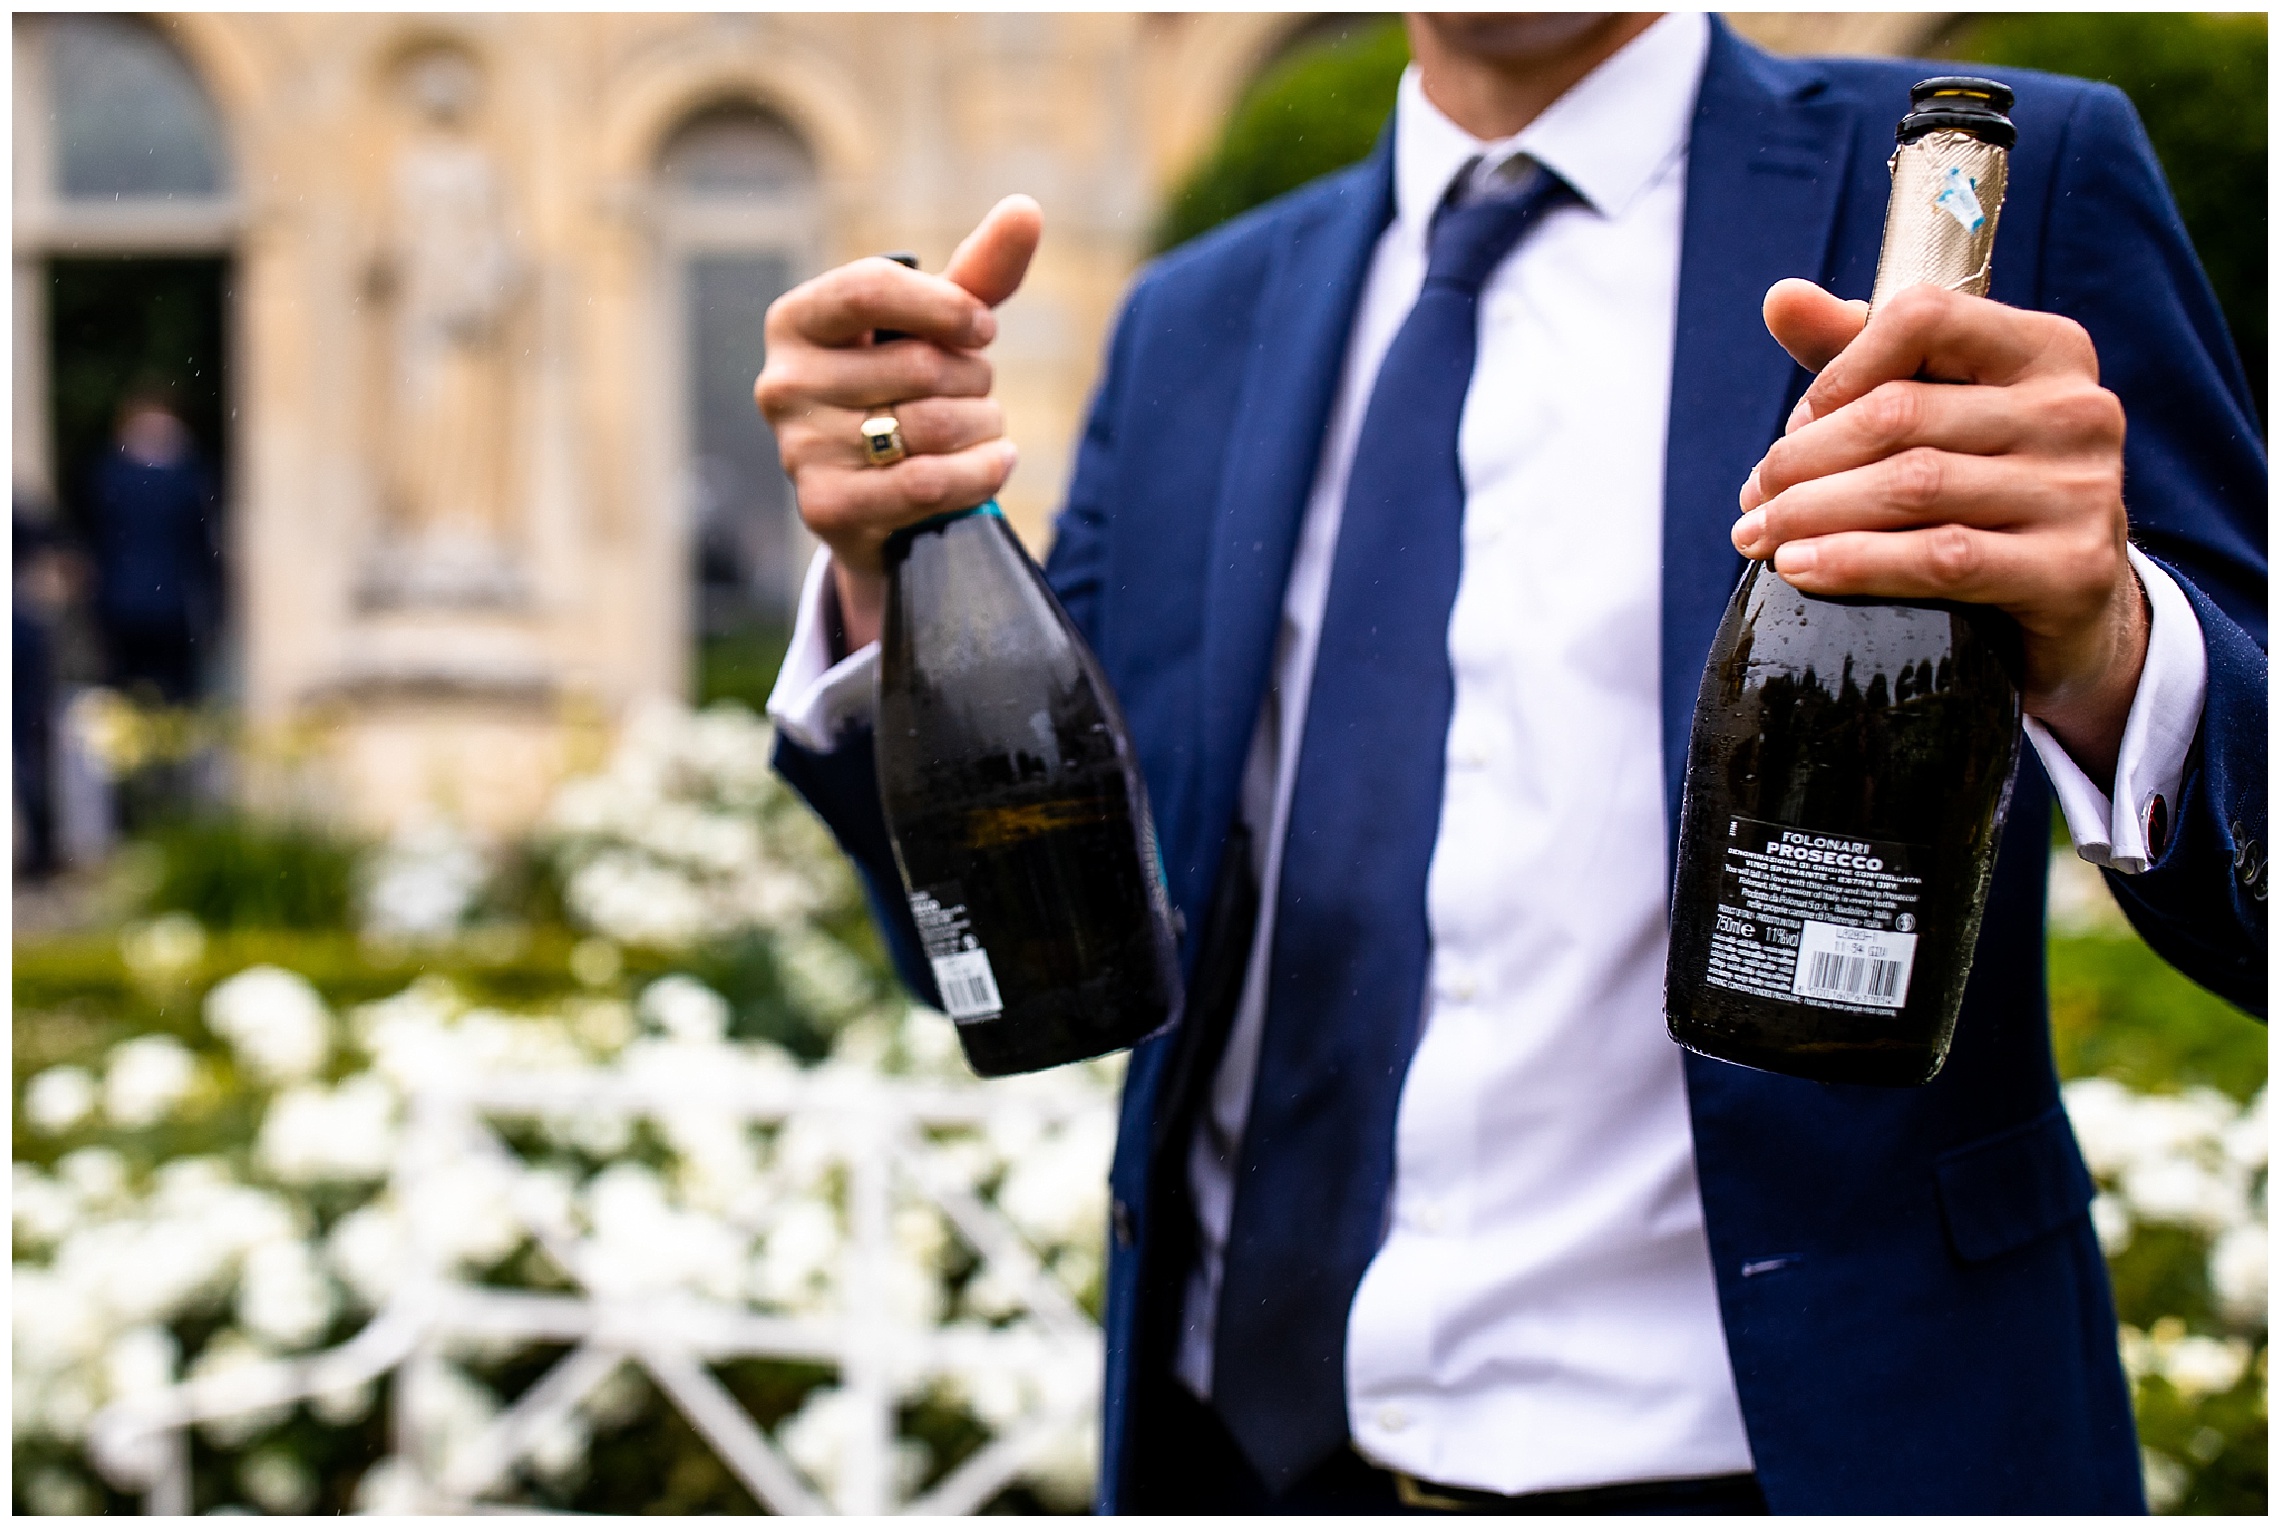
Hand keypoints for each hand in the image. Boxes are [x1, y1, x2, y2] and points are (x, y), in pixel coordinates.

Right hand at [755, 195, 1043, 649]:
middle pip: (918, 364)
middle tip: (974, 392)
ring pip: (933, 425)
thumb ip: (978, 274)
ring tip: (979, 429)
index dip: (944, 306)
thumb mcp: (936, 331)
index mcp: (797, 321)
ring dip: (983, 426)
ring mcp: (798, 450)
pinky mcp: (825, 506)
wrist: (881, 501)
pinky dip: (980, 472)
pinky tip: (995, 462)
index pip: (869, 288)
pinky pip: (926, 483)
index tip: (984, 329)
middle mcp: (782, 383)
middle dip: (973, 378)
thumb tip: (1026, 209)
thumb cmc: (906, 393)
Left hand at [1734, 278, 2145, 788]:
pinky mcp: (2071, 570)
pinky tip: (1801, 570)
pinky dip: (1856, 563)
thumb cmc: (1985, 488)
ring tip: (1759, 539)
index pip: (1922, 319)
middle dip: (1802, 460)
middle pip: (1900, 414)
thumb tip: (1780, 299)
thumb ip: (1861, 353)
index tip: (1794, 427)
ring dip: (1812, 513)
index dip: (1839, 371)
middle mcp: (2077, 409)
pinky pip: (1941, 559)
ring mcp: (2083, 491)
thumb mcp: (1936, 410)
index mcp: (2046, 350)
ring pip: (1912, 486)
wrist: (2074, 604)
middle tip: (1754, 501)